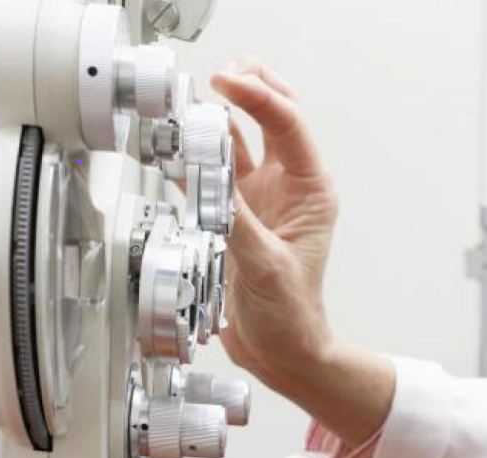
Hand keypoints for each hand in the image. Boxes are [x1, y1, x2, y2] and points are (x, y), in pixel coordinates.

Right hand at [211, 59, 394, 446]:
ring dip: (215, 119)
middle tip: (218, 75)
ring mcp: (259, 198)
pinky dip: (193, 157)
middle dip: (248, 87)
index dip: (258, 96)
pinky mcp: (233, 215)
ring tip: (190, 104)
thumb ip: (237, 222)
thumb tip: (211, 182)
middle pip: (271, 115)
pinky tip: (175, 147)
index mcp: (311, 190)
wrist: (282, 351)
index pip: (288, 124)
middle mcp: (286, 186)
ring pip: (237, 140)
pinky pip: (210, 173)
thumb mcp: (266, 267)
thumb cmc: (292, 315)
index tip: (227, 82)